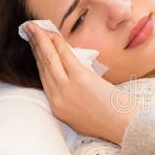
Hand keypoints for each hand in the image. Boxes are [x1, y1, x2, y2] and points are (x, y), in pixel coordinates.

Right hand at [25, 22, 138, 143]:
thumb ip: (71, 98)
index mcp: (57, 107)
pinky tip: (51, 34)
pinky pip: (64, 56)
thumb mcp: (81, 114)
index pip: (43, 78)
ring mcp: (66, 89)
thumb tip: (70, 76)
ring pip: (48, 59)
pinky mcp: (79, 79)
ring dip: (40, 40)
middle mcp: (57, 99)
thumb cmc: (110, 120)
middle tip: (30, 31)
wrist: (124, 127)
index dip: (37, 59)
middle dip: (35, 46)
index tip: (34, 46)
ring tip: (35, 27)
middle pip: (42, 67)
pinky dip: (56, 43)